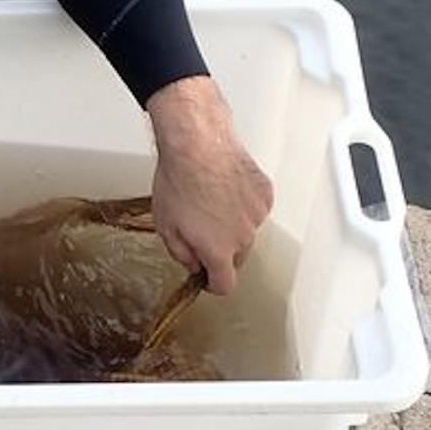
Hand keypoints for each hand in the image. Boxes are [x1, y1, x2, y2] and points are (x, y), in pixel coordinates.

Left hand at [146, 76, 273, 295]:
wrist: (198, 144)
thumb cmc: (179, 180)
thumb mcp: (165, 226)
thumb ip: (182, 254)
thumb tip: (193, 264)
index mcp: (218, 250)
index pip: (225, 285)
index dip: (213, 284)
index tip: (207, 276)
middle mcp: (243, 237)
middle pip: (236, 258)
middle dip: (220, 252)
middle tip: (201, 230)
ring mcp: (257, 215)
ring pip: (246, 232)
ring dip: (232, 225)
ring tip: (210, 201)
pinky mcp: (264, 194)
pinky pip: (254, 209)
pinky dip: (242, 205)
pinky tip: (224, 189)